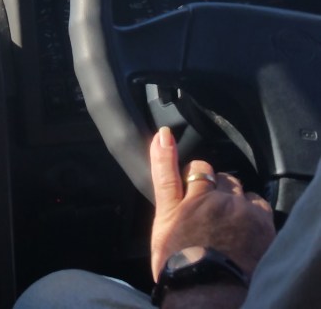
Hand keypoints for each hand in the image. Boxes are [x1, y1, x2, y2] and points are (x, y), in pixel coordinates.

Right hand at [149, 126, 274, 280]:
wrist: (206, 293)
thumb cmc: (178, 258)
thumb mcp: (163, 214)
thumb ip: (164, 170)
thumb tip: (164, 133)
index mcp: (193, 195)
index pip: (200, 169)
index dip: (197, 182)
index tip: (195, 198)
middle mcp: (221, 199)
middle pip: (223, 180)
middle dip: (218, 191)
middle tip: (211, 217)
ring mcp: (244, 214)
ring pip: (243, 193)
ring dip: (237, 202)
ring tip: (228, 226)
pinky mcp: (264, 228)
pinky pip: (261, 208)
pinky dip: (254, 215)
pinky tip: (244, 233)